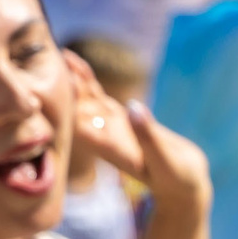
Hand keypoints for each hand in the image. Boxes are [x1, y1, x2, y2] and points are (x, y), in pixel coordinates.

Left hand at [69, 59, 210, 213]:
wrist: (185, 184)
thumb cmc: (177, 177)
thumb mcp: (164, 158)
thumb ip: (148, 134)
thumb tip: (133, 105)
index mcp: (110, 148)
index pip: (78, 124)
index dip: (67, 103)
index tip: (54, 81)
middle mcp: (106, 137)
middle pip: (79, 108)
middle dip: (67, 85)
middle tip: (52, 57)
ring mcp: (114, 128)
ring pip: (88, 100)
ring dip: (76, 80)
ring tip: (63, 54)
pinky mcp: (124, 121)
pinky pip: (102, 98)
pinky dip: (91, 83)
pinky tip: (80, 67)